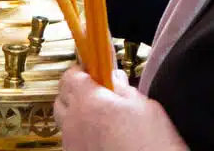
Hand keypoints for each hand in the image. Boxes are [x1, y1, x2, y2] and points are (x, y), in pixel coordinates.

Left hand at [55, 68, 187, 150]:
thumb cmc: (151, 144)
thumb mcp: (142, 105)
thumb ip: (122, 88)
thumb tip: (114, 78)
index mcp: (88, 101)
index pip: (70, 76)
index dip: (82, 70)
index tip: (93, 70)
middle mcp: (74, 123)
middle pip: (61, 98)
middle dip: (75, 91)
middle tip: (97, 91)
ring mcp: (73, 144)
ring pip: (65, 121)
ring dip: (77, 114)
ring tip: (101, 117)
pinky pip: (72, 140)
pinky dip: (81, 134)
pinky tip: (102, 137)